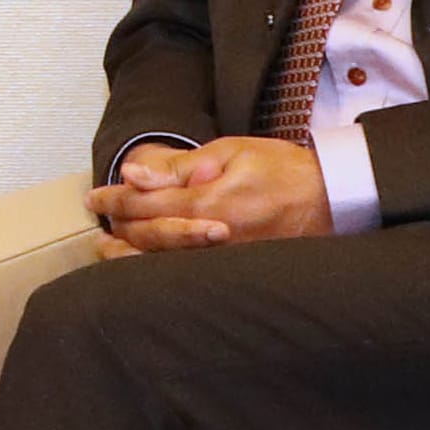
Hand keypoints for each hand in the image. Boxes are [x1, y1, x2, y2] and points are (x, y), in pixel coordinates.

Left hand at [84, 135, 332, 253]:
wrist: (335, 200)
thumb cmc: (284, 170)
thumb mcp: (230, 153)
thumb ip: (179, 167)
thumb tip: (133, 175)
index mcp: (207, 205)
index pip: (144, 206)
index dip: (114, 201)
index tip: (94, 197)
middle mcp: (211, 241)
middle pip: (146, 239)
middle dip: (118, 227)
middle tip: (99, 218)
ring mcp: (223, 264)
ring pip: (161, 266)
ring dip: (130, 256)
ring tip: (108, 246)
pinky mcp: (235, 275)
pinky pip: (186, 276)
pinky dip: (159, 270)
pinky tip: (147, 265)